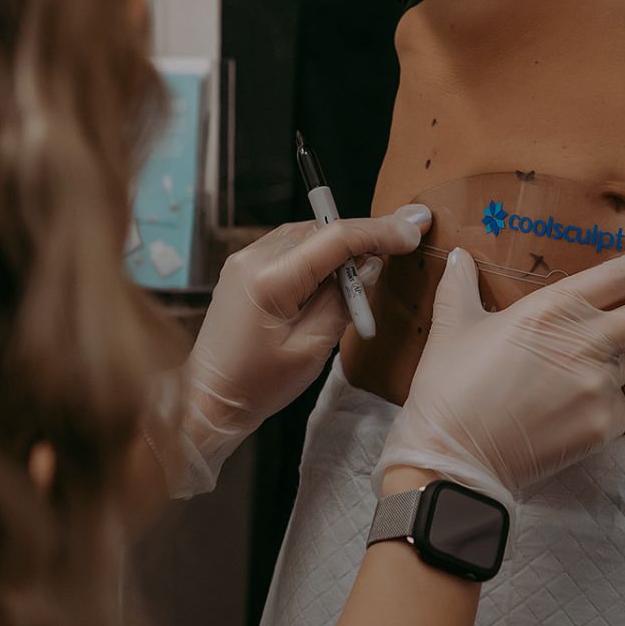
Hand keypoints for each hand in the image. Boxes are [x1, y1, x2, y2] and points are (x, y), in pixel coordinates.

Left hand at [175, 205, 430, 496]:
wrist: (209, 397)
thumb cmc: (259, 384)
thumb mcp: (313, 348)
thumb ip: (344, 300)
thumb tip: (370, 264)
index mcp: (270, 279)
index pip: (336, 238)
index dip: (380, 231)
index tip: (414, 228)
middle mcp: (254, 257)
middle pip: (323, 229)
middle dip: (366, 235)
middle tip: (405, 239)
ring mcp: (246, 258)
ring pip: (309, 234)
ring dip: (343, 245)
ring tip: (373, 265)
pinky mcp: (246, 266)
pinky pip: (293, 246)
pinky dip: (320, 253)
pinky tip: (339, 272)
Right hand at [373, 241, 624, 508]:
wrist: (454, 461)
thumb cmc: (448, 391)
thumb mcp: (452, 329)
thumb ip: (460, 288)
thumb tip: (457, 256)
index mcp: (552, 310)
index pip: (623, 276)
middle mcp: (586, 343)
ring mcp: (600, 386)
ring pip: (623, 365)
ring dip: (606, 363)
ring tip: (551, 383)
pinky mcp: (604, 425)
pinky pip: (613, 405)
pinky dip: (594, 403)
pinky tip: (554, 413)